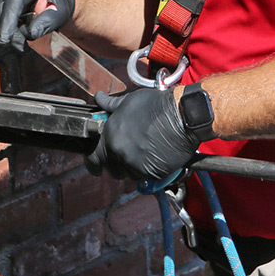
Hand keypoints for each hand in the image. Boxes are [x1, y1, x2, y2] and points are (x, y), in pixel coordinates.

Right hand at [0, 0, 75, 52]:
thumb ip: (44, 25)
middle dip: (6, 31)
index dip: (7, 21)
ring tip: (22, 28)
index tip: (5, 40)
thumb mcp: (58, 15)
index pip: (13, 1)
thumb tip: (27, 34)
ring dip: (3, 29)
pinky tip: (14, 24)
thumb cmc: (56, 4)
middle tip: (21, 44)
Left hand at [85, 89, 199, 182]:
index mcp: (111, 136)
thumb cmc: (156, 106)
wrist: (181, 116)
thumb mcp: (129, 101)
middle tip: (125, 153)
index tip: (94, 165)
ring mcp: (136, 165)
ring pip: (128, 173)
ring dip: (131, 166)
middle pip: (111, 168)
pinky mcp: (153, 173)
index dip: (93, 162)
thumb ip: (110, 105)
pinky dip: (147, 169)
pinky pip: (144, 177)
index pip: (93, 158)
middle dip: (115, 163)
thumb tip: (98, 98)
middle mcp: (120, 153)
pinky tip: (152, 155)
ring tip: (142, 151)